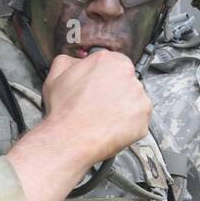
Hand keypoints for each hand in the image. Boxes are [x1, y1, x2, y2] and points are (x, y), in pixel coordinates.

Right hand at [8, 50, 153, 200]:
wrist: (67, 139)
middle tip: (95, 114)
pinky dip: (125, 131)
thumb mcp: (55, 75)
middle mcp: (130, 78)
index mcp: (111, 61)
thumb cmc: (60, 109)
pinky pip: (137, 125)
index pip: (112, 68)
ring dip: (120, 115)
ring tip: (100, 127)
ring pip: (132, 106)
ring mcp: (140, 101)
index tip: (93, 96)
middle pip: (125, 87)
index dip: (101, 84)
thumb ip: (68, 63)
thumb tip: (73, 61)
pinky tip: (108, 136)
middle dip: (112, 99)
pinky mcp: (143, 123)